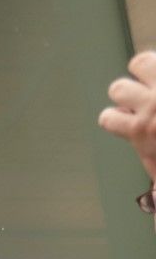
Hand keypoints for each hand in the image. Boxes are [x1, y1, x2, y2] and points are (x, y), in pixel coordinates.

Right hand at [99, 52, 155, 183]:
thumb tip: (154, 198)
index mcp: (142, 130)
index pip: (108, 118)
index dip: (118, 119)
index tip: (131, 121)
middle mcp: (151, 104)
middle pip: (119, 87)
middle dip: (131, 92)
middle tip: (149, 98)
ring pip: (142, 61)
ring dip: (148, 68)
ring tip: (155, 79)